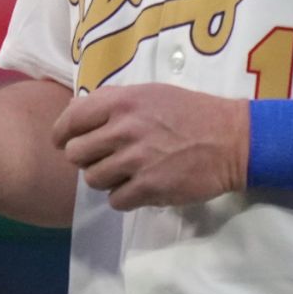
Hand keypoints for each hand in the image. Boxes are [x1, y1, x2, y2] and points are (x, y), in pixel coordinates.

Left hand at [52, 83, 249, 209]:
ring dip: (104, 179)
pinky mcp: (149, 188)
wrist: (231, 139)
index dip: (61, 134)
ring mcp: (136, 160)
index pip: (71, 120)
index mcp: (120, 102)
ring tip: (123, 173)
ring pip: (93, 179)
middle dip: (85, 158)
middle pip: (76, 154)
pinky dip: (123, 197)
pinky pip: (116, 200)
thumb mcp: (148, 93)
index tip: (63, 142)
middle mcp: (123, 130)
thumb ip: (112, 102)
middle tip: (101, 158)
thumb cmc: (189, 112)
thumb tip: (78, 114)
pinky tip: (137, 188)